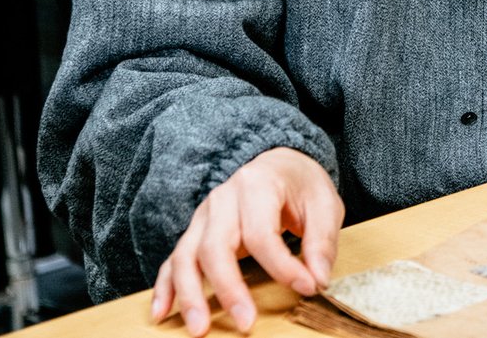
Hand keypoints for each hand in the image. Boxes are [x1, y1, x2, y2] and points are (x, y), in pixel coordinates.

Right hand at [150, 146, 343, 335]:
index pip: (261, 233)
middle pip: (215, 246)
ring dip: (190, 295)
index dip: (283, 266)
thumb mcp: (324, 203)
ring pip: (186, 256)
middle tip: (246, 323)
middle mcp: (222, 199)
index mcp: (257, 185)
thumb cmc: (300, 185)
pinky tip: (162, 314)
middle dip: (228, 289)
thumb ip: (322, 241)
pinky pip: (172, 261)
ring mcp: (203, 217)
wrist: (279, 164)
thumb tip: (318, 279)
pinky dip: (165, 288)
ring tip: (199, 329)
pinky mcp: (194, 233)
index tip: (306, 288)